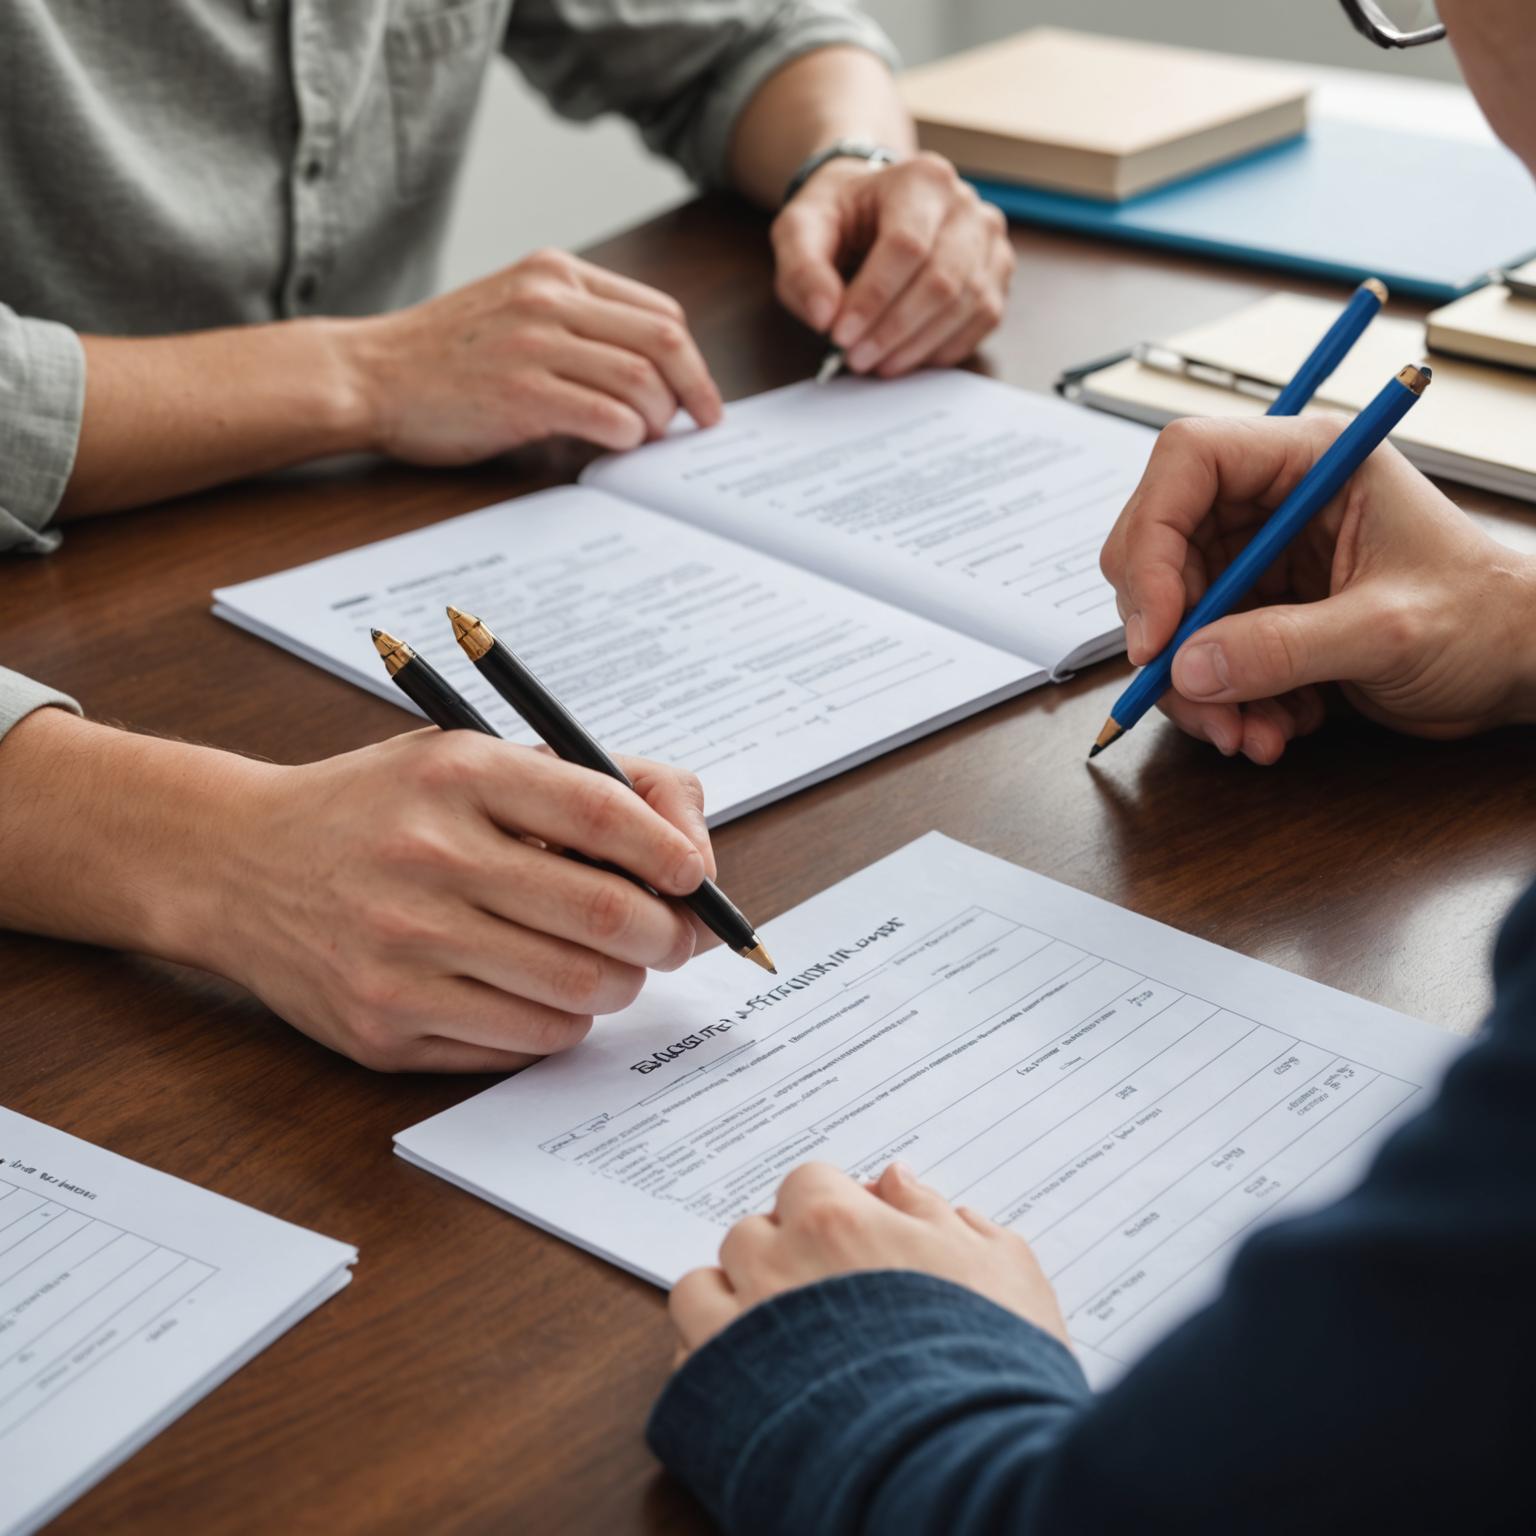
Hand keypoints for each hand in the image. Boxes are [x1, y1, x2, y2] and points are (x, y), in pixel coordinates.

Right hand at [207, 730, 717, 1070]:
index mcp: (457, 774)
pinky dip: (558, 1023)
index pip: (601, 813)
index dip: (671, 853)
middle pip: (602, 916)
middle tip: (673, 938)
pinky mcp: (383, 1024)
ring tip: (607, 966)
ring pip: (574, 992)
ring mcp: (400, 950)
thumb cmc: (382, 809)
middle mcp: (426, 859)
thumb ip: (590, 784)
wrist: (236, 863)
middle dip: (665, 935)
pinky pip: (521, 1041)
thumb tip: (693, 853)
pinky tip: (540, 992)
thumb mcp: (469, 759)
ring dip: (617, 985)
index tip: (694, 875)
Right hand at [347, 250, 722, 461]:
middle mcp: (549, 299)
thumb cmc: (441, 358)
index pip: (657, 310)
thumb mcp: (513, 313)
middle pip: (664, 339)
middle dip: (696, 387)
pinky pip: (605, 415)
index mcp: (555, 273)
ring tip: (647, 440)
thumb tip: (648, 380)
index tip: (698, 394)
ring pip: (641, 379)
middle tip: (703, 422)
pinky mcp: (521, 394)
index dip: (690, 358)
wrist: (366, 376)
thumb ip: (575, 330)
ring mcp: (534, 344)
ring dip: (658, 419)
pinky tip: (618, 447)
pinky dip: (627, 436)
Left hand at [668, 1161, 1068, 1365]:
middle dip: (781, 1253)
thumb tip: (899, 1181)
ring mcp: (741, 1333)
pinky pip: (685, 1358)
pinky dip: (710, 1362)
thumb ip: (937, 1211)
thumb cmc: (990, 1367)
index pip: (808, 1182)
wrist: (963, 1467)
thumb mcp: (999, 1266)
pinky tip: (755, 1384)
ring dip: (731, 1301)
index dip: (833, 1209)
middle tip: (826, 1297)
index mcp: (838, 1222)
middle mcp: (778, 1265)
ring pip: (702, 1287)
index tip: (857, 1242)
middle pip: (753, 1232)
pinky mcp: (717, 1400)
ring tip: (776, 1338)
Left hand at [771, 153, 1014, 377]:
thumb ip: (803, 268)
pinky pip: (982, 320)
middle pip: (942, 280)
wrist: (874, 206)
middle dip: (894, 330)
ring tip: (875, 364)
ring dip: (917, 346)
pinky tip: (906, 356)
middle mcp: (966, 204)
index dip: (873, 298)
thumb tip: (824, 316)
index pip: (906, 246)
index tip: (840, 335)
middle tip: (855, 359)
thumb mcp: (801, 228)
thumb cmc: (840, 216)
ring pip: (966, 305)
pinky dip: (942, 348)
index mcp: (920, 179)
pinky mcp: (998, 273)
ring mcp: (989, 239)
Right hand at [1099, 415, 1535, 763]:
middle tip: (1186, 696)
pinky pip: (1200, 656)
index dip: (1152, 539)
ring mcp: (1261, 561)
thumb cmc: (1487, 620)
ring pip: (1174, 614)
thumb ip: (1285, 646)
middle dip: (1168, 631)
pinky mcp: (1258, 614)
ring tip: (1247, 734)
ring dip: (1195, 687)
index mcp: (1309, 464)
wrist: (1518, 669)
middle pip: (1160, 544)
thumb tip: (1187, 668)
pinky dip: (1222, 702)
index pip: (1188, 462)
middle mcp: (1273, 504)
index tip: (1158, 628)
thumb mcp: (1389, 631)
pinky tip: (1273, 728)